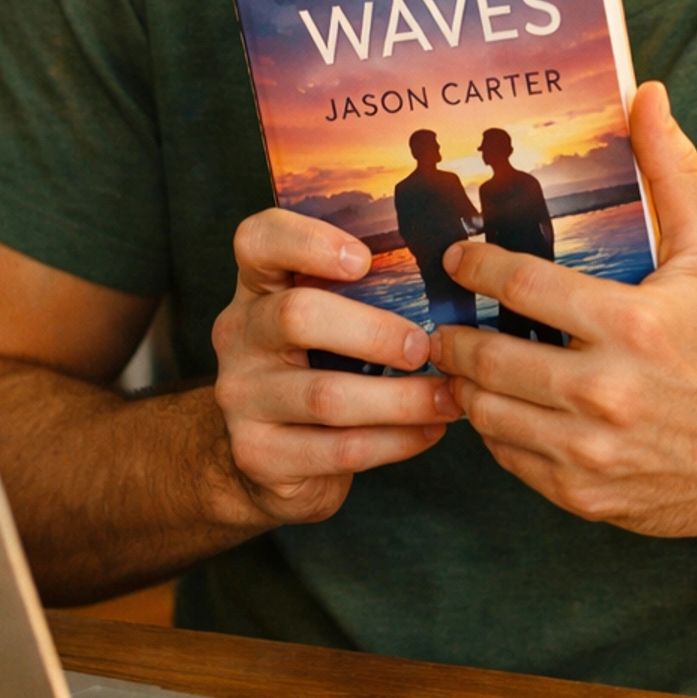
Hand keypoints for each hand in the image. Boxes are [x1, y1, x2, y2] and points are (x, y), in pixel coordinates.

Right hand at [212, 209, 458, 526]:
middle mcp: (238, 336)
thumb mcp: (322, 320)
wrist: (265, 457)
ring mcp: (241, 397)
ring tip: (450, 398)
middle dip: (375, 332)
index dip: (307, 241)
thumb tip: (458, 270)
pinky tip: (429, 431)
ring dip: (402, 399)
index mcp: (257, 287)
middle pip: (297, 316)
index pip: (258, 240)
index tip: (364, 259)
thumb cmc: (315, 369)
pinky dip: (395, 441)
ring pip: (326, 396)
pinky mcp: (259, 454)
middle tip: (425, 347)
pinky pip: (339, 449)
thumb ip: (363, 292)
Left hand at [431, 83, 696, 539]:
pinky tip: (502, 404)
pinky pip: (507, 455)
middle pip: (487, 353)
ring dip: (466, 381)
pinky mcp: (580, 494)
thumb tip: (647, 94)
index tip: (458, 260)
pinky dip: (494, 428)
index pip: (520, 285)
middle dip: (456, 331)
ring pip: (485, 409)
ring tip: (465, 359)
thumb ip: (672, 171)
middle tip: (448, 317)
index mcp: (632, 326)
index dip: (475, 266)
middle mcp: (605, 392)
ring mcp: (589, 451)